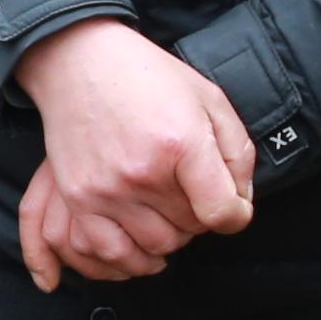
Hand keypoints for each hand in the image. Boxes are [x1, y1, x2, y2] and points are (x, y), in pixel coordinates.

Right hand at [10, 20, 253, 289]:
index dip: (236, 216)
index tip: (233, 208)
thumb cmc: (148, 78)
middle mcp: (143, 172)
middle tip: (192, 197)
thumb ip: (238, 152)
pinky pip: (110, 251)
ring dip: (169, 236)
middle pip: (190, 230)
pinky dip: (132, 257)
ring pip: (156, 246)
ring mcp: (106, 189)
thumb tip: (241, 201)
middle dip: (199, 218)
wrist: (79, 62)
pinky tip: (141, 243)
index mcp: (181, 143)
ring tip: (167, 213)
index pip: (221, 212)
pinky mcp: (79, 198)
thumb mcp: (210, 99)